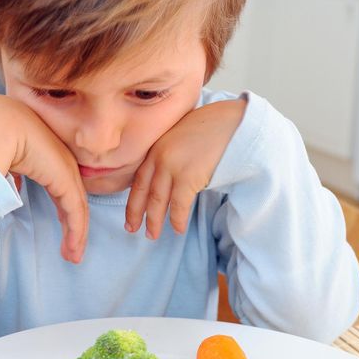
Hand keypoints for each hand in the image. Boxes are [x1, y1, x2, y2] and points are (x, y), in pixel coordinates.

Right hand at [0, 95, 87, 263]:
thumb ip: (4, 173)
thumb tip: (6, 185)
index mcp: (39, 149)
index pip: (58, 184)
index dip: (61, 210)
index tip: (59, 234)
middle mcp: (55, 155)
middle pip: (70, 197)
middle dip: (72, 226)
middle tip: (70, 253)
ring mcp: (62, 165)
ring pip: (75, 206)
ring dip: (75, 234)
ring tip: (72, 256)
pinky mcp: (64, 176)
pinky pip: (74, 209)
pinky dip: (75, 231)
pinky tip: (72, 248)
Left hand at [124, 98, 246, 239]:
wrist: (230, 122)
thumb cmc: (209, 127)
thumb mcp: (179, 135)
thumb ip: (167, 152)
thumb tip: (164, 176)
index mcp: (155, 146)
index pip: (138, 178)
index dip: (132, 199)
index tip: (129, 215)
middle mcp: (159, 156)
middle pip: (143, 191)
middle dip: (136, 214)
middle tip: (132, 230)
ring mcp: (172, 166)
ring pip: (157, 201)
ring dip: (154, 221)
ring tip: (152, 236)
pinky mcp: (188, 176)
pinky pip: (178, 204)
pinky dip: (176, 219)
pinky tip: (177, 229)